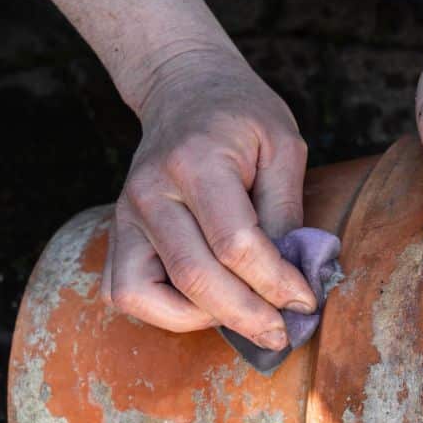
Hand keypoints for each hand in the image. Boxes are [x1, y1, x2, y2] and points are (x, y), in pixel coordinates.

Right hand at [101, 47, 315, 347]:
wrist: (184, 89)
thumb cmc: (242, 117)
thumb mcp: (283, 146)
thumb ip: (287, 211)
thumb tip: (296, 276)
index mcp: (196, 162)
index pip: (236, 244)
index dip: (276, 283)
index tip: (306, 302)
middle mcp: (150, 192)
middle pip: (194, 278)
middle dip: (246, 316)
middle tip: (282, 333)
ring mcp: (125, 215)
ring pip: (146, 296)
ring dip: (199, 319)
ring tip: (240, 312)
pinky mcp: (116, 234)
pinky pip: (123, 293)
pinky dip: (163, 312)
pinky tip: (204, 304)